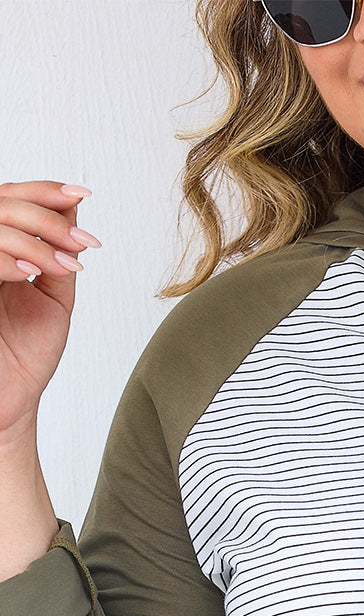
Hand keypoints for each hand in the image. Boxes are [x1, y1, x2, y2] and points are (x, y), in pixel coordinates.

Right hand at [0, 180, 99, 437]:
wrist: (10, 401)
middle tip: (81, 240)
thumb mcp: (54, 297)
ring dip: (34, 241)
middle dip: (46, 217)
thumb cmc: (26, 355)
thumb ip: (59, 254)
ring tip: (66, 264)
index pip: (11, 200)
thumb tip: (73, 210)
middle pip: (2, 205)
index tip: (81, 194)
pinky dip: (5, 261)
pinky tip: (31, 272)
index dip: (43, 191)